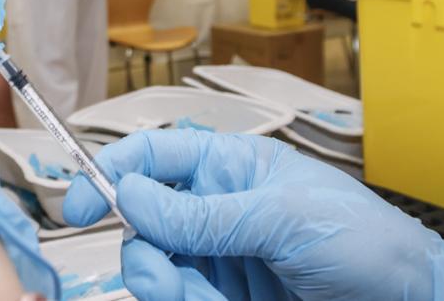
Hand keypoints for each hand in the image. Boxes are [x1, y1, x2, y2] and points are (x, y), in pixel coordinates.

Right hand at [63, 130, 443, 300]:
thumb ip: (202, 214)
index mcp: (231, 167)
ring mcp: (222, 258)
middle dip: (142, 249)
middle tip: (157, 274)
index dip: (111, 172)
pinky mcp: (228, 299)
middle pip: (144, 221)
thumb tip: (128, 193)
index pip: (155, 156)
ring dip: (164, 286)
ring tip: (194, 298)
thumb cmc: (364, 241)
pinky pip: (184, 299)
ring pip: (158, 269)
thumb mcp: (281, 218)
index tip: (79, 205)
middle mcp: (218, 210)